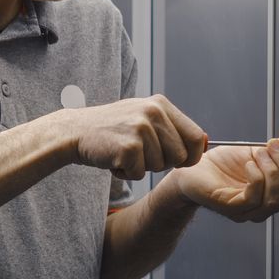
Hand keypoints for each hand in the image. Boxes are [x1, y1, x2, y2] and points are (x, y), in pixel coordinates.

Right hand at [57, 95, 206, 179]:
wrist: (74, 132)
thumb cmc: (111, 130)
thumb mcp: (143, 117)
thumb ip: (171, 128)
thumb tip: (204, 145)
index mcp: (161, 104)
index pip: (197, 137)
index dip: (191, 156)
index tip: (176, 160)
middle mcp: (153, 113)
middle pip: (181, 156)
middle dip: (163, 163)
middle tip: (140, 155)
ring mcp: (140, 129)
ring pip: (160, 167)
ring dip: (141, 168)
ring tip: (123, 154)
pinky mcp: (128, 147)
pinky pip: (139, 174)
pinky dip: (126, 174)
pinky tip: (113, 160)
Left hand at [172, 126, 278, 221]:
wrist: (190, 170)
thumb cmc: (219, 165)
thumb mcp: (253, 153)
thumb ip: (274, 150)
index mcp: (271, 194)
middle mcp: (262, 207)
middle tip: (274, 144)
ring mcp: (247, 211)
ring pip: (275, 197)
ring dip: (272, 170)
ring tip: (259, 152)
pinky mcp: (231, 208)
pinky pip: (254, 197)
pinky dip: (257, 178)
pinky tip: (249, 164)